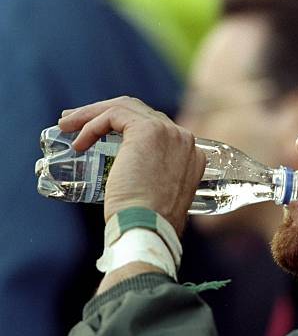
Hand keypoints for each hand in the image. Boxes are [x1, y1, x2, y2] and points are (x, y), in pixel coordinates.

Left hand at [58, 96, 205, 234]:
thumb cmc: (147, 223)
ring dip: (92, 114)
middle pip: (141, 112)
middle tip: (76, 124)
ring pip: (125, 107)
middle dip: (105, 114)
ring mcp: (169, 133)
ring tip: (67, 126)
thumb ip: (154, 184)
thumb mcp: (157, 199)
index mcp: (192, 156)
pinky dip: (92, 124)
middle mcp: (184, 139)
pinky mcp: (149, 131)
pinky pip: (114, 115)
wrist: (150, 228)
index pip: (157, 128)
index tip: (99, 135)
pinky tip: (79, 143)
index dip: (125, 127)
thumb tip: (130, 181)